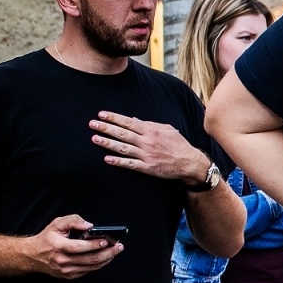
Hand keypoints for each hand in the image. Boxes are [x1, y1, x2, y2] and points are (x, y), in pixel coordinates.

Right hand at [24, 215, 121, 278]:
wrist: (33, 255)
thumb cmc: (47, 238)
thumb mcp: (57, 224)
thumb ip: (73, 220)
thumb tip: (90, 225)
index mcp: (57, 246)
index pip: (79, 247)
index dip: (94, 245)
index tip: (107, 240)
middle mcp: (62, 260)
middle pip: (90, 259)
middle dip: (108, 253)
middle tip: (119, 246)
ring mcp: (66, 270)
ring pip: (92, 266)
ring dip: (107, 259)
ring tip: (116, 251)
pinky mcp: (69, 275)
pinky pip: (89, 270)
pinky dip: (99, 264)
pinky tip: (106, 257)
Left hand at [91, 111, 209, 183]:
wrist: (190, 163)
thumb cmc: (178, 144)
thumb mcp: (167, 130)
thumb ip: (150, 124)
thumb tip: (134, 120)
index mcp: (151, 131)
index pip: (129, 122)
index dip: (114, 118)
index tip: (101, 114)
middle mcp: (147, 142)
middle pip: (123, 134)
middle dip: (106, 128)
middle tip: (92, 124)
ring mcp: (147, 155)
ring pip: (123, 148)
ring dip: (108, 143)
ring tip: (95, 139)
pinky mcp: (148, 167)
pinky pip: (130, 164)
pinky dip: (118, 161)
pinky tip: (107, 159)